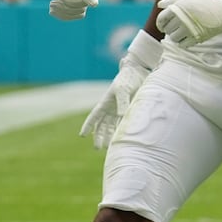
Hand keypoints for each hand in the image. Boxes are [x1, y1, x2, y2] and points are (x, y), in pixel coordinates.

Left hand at [30, 0, 98, 20]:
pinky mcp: (74, 2)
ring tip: (51, 5)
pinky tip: (51, 10)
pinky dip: (62, 14)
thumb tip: (95, 4)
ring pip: (78, 13)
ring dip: (63, 12)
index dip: (71, 1)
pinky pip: (73, 14)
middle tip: (51, 3)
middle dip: (66, 7)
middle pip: (82, 7)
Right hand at [79, 30, 160, 149]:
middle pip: (101, 125)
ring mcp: (119, 110)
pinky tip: (120, 139)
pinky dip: (120, 131)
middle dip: (98, 136)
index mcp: (105, 102)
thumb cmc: (128, 79)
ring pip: (111, 127)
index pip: (94, 116)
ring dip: (109, 136)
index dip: (88, 125)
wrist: (139, 73)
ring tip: (108, 147)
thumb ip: (122, 103)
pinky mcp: (128, 111)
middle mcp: (110, 108)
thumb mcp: (124, 90)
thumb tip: (122, 116)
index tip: (82, 135)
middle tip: (97, 148)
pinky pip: (122, 123)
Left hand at [156, 0, 221, 46]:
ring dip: (176, 36)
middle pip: (167, 30)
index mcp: (179, 7)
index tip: (163, 25)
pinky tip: (188, 37)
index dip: (160, 23)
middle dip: (170, 29)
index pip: (161, 19)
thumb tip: (159, 5)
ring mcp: (189, 29)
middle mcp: (182, 18)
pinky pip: (182, 45)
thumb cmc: (205, 3)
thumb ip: (173, 0)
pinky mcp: (197, 38)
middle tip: (177, 27)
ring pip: (173, 38)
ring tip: (182, 32)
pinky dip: (183, 42)